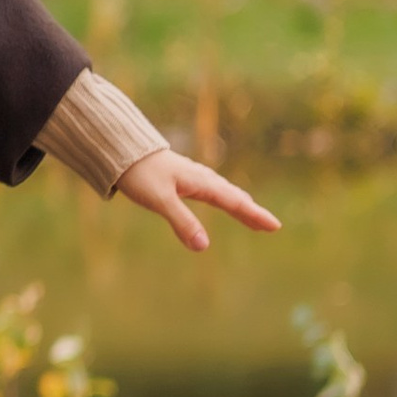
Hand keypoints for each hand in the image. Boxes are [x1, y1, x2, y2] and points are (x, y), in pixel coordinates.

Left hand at [114, 150, 280, 253]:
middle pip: (233, 196)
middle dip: (252, 211)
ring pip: (223, 191)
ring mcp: (191, 176)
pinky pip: (210, 189)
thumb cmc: (140, 173)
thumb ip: (182, 222)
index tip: (275, 226)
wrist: (120, 149)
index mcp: (200, 183)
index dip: (255, 215)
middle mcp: (200, 178)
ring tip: (252, 214)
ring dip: (240, 203)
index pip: (234, 202)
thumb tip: (203, 246)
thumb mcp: (160, 200)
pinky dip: (224, 196)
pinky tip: (221, 197)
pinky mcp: (181, 177)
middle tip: (271, 226)